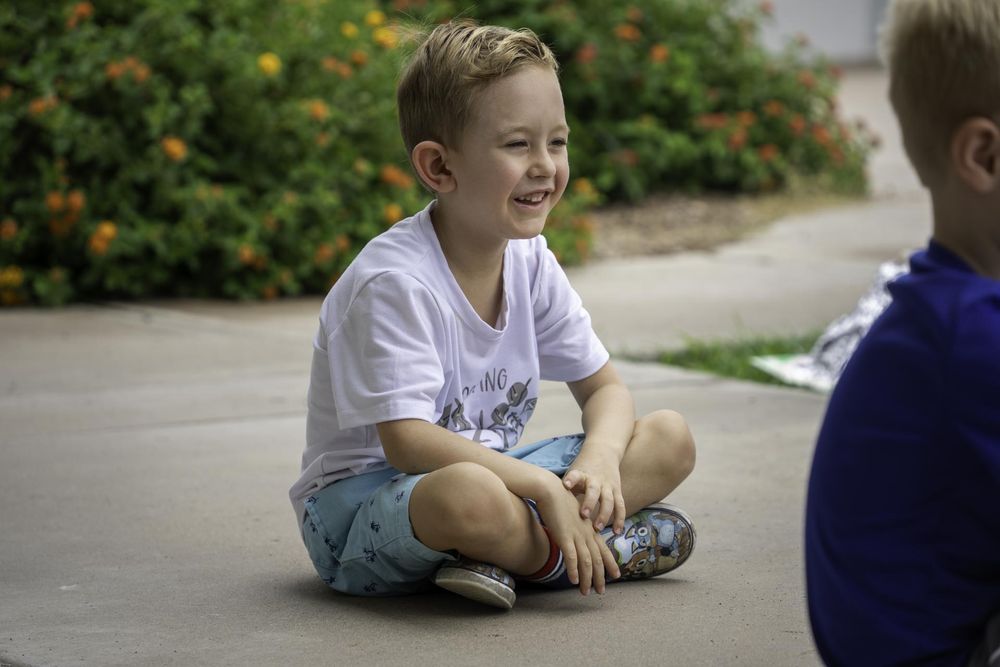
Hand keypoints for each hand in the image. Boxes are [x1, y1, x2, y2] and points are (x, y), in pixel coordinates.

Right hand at [535, 478, 620, 594]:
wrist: (550, 489)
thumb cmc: (559, 499)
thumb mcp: (572, 514)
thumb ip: (576, 526)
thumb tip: (575, 533)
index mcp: (589, 528)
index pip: (603, 549)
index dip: (610, 563)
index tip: (616, 575)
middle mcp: (586, 533)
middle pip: (597, 559)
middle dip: (600, 577)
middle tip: (601, 591)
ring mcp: (576, 535)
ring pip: (586, 561)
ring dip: (587, 579)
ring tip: (587, 592)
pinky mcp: (564, 536)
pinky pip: (571, 556)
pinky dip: (573, 570)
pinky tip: (574, 581)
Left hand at [562, 450, 626, 534]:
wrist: (603, 451)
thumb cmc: (582, 469)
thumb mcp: (572, 474)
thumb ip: (564, 489)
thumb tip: (545, 507)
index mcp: (581, 474)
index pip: (575, 475)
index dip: (571, 479)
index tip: (566, 484)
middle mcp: (595, 480)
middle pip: (593, 490)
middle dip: (589, 502)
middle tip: (584, 515)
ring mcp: (608, 485)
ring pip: (609, 500)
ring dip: (604, 515)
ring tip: (598, 528)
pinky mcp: (617, 491)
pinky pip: (620, 506)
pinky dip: (620, 519)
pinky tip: (617, 532)